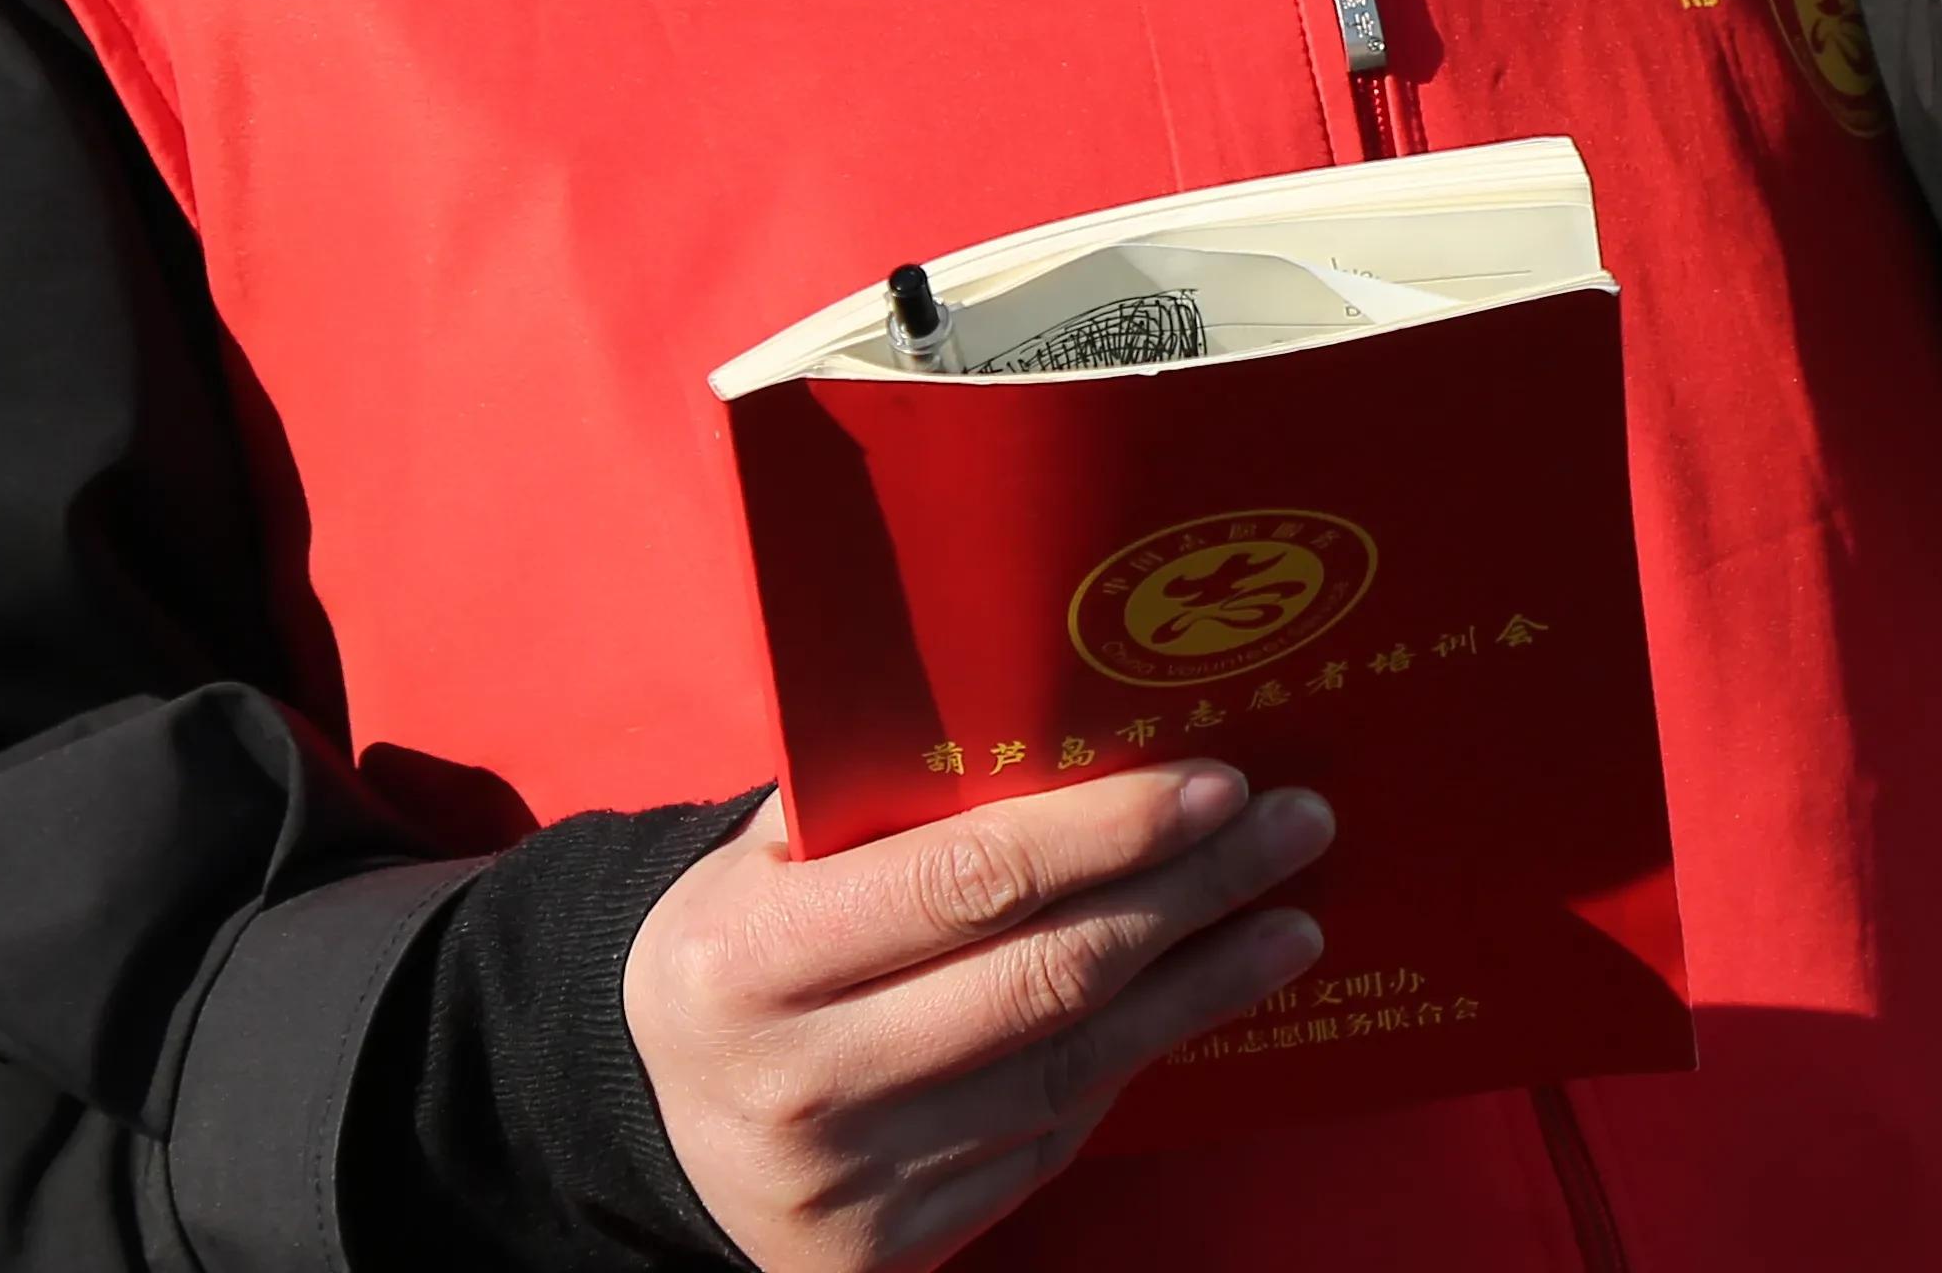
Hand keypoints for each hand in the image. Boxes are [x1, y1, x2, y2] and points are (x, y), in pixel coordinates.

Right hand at [625, 765, 1331, 1264]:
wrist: (644, 1121)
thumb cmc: (738, 948)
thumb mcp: (759, 861)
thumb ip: (881, 802)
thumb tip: (1057, 722)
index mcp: (753, 962)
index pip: (971, 883)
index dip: (1109, 832)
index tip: (1218, 783)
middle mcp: (802, 1084)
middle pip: (1048, 978)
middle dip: (1192, 894)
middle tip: (1296, 829)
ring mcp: (853, 1184)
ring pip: (1069, 1070)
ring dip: (1200, 990)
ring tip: (1290, 922)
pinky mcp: (894, 1251)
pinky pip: (1048, 1140)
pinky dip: (1132, 1064)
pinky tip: (1197, 1003)